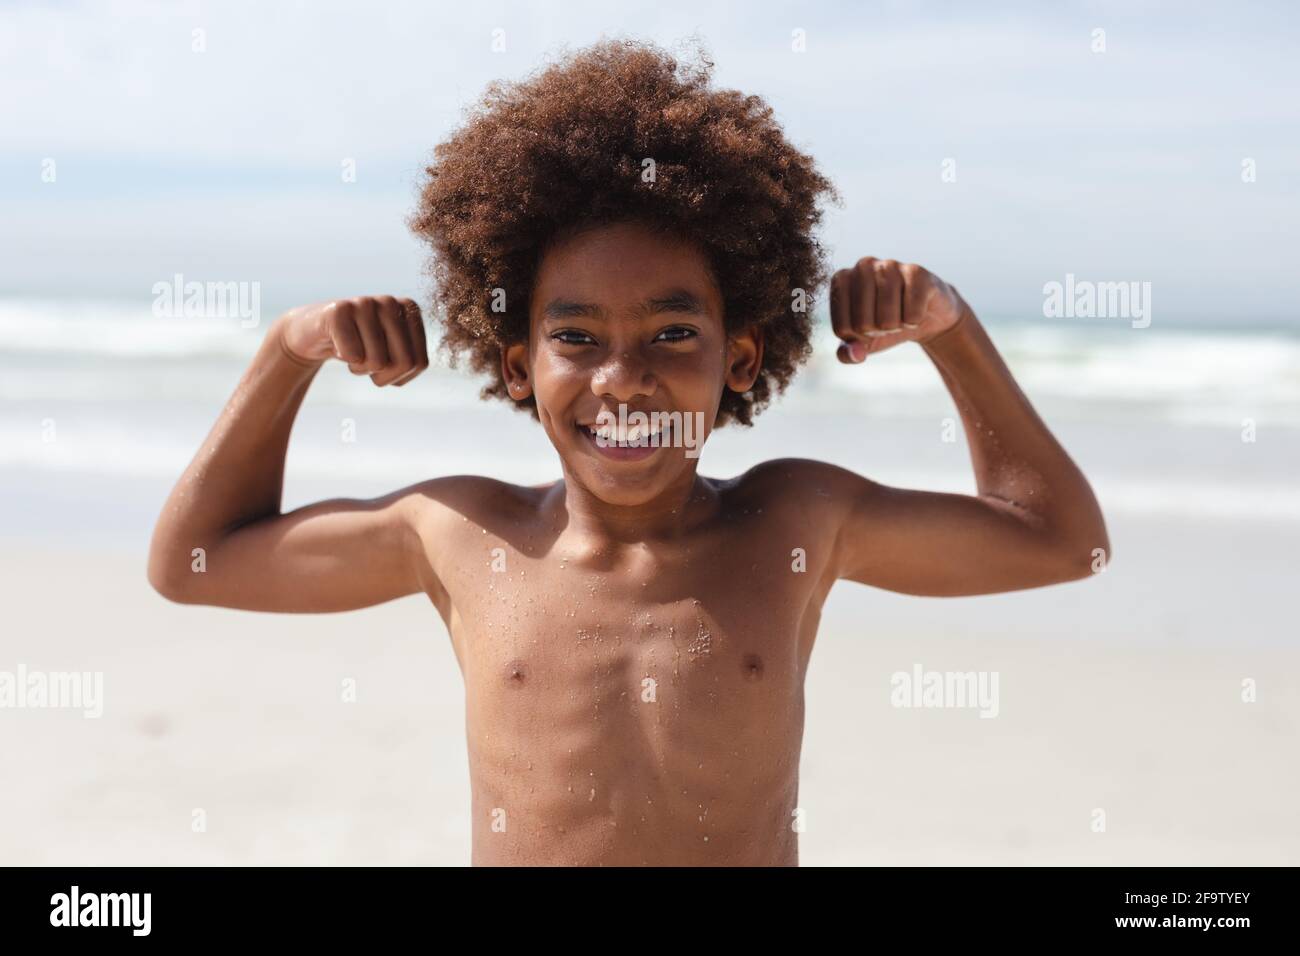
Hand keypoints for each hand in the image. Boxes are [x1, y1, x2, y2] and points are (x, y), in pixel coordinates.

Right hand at [277, 296, 428, 385]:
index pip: (419, 363)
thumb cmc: (360, 346)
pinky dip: (345, 360)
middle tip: (365, 362)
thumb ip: (412, 359)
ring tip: (351, 351)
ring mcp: (365, 303)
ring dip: (361, 369)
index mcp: (410, 310)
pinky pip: (353, 356)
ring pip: (378, 363)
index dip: (399, 377)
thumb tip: (418, 364)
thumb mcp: (394, 353)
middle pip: (404, 363)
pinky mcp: (339, 311)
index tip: (384, 365)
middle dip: (382, 376)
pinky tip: (337, 346)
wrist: (314, 332)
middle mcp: (391, 302)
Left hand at [829, 258, 968, 362]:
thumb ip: (848, 354)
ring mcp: (890, 265)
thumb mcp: (861, 343)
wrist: (922, 314)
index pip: (842, 329)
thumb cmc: (884, 324)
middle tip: (887, 321)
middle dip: (877, 332)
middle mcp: (862, 266)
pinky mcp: (916, 272)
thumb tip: (856, 355)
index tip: (868, 326)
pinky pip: (911, 315)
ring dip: (896, 327)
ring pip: (886, 320)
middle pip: (862, 325)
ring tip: (900, 315)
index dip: (858, 338)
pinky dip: (914, 322)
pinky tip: (915, 309)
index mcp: (841, 280)